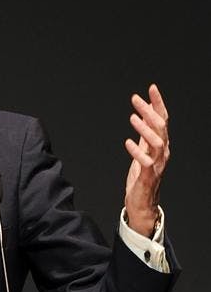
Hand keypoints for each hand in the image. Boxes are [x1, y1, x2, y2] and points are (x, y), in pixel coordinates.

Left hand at [124, 83, 169, 236]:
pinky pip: (146, 162)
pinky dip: (138, 152)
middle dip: (150, 111)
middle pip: (161, 127)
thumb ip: (144, 132)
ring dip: (145, 129)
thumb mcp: (143, 149)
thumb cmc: (142, 176)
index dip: (158, 103)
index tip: (151, 88)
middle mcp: (162, 152)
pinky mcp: (149, 177)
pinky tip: (128, 142)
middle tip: (136, 99)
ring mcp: (157, 164)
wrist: (142, 203)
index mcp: (161, 144)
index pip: (163, 119)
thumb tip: (143, 113)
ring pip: (157, 143)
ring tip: (132, 117)